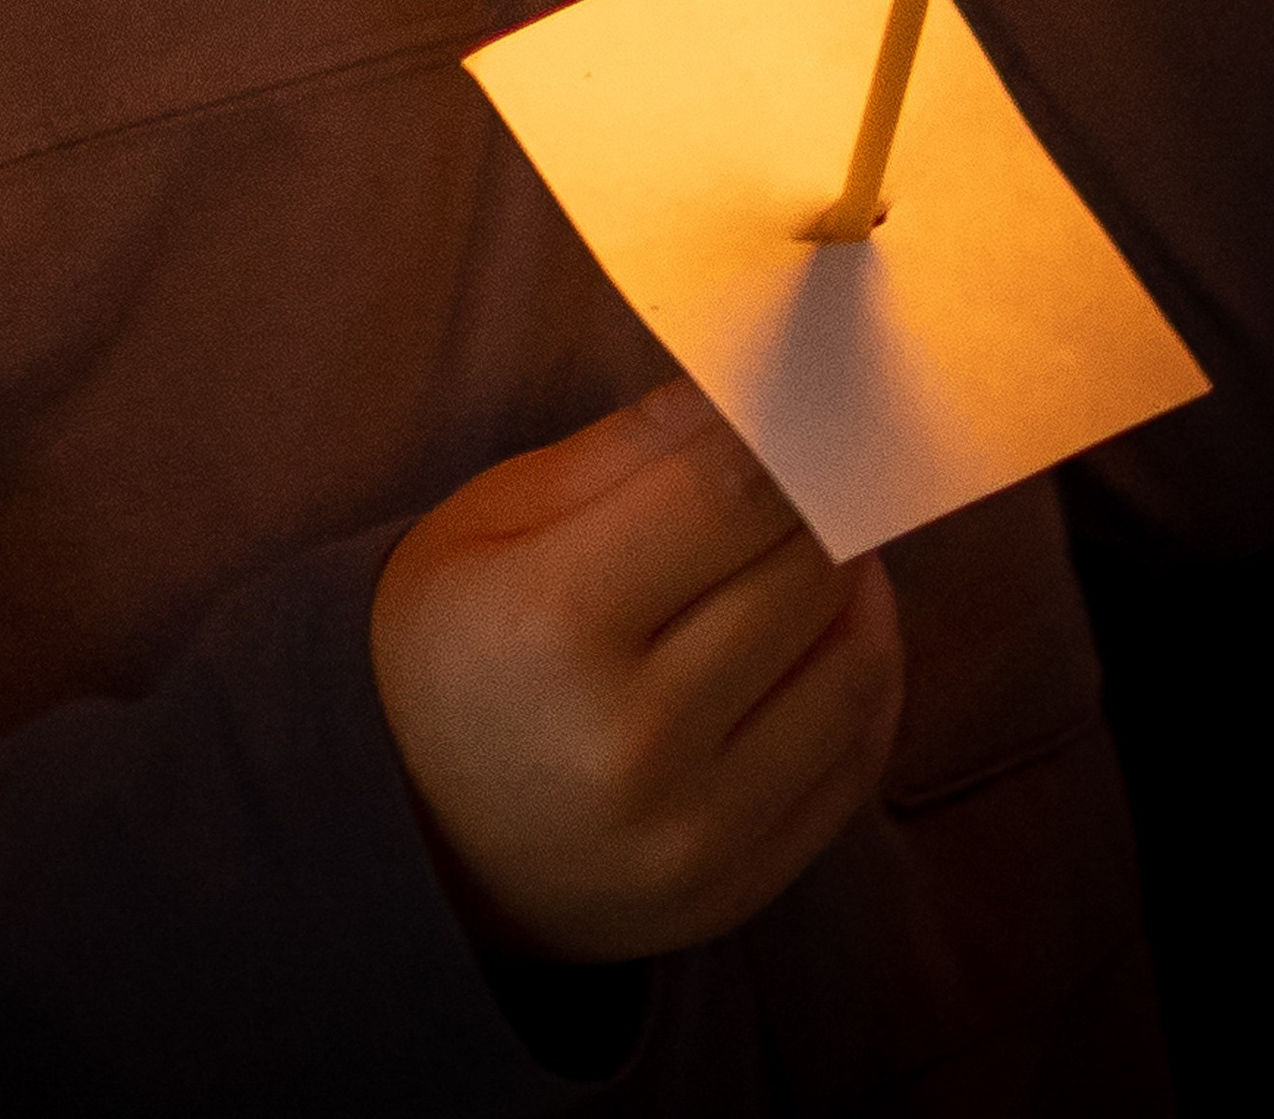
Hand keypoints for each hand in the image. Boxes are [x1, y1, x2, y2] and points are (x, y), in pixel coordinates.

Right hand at [371, 380, 902, 962]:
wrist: (410, 838)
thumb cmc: (454, 645)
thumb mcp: (498, 516)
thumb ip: (633, 446)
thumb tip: (751, 381)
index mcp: (557, 622)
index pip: (734, 493)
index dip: (785, 432)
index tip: (803, 401)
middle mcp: (634, 739)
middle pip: (807, 575)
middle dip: (820, 505)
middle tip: (804, 474)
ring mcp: (694, 833)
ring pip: (857, 668)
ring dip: (857, 590)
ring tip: (819, 553)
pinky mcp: (736, 892)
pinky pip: (856, 763)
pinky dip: (863, 681)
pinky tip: (826, 638)